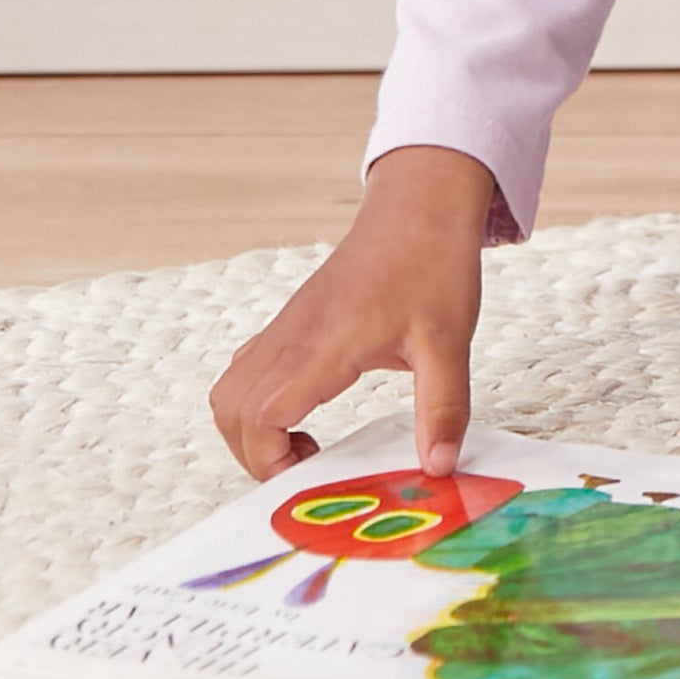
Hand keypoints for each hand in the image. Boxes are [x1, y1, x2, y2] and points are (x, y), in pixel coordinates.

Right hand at [207, 144, 497, 479]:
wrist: (421, 204)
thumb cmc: (431, 262)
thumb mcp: (450, 342)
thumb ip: (443, 408)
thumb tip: (439, 466)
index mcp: (324, 344)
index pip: (259, 415)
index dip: (270, 461)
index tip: (310, 474)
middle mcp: (293, 334)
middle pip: (229, 408)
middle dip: (254, 455)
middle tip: (308, 468)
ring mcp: (288, 325)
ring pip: (230, 388)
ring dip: (250, 429)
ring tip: (304, 443)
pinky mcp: (293, 320)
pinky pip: (248, 368)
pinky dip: (258, 403)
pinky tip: (306, 410)